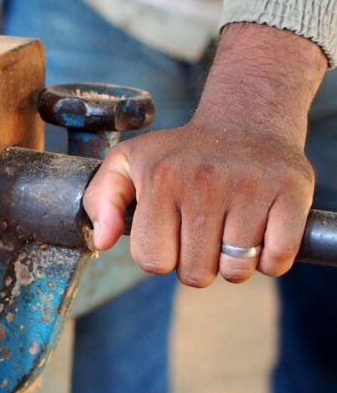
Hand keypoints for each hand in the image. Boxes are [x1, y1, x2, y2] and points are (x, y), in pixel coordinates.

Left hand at [84, 23, 325, 285]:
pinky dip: (270, 258)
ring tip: (229, 230)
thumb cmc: (180, 153)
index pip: (153, 261)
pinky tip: (260, 233)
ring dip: (233, 263)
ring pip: (236, 271)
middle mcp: (204, 182)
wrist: (245, 119)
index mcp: (161, 180)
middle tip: (202, 232)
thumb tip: (103, 242)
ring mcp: (251, 187)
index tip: (170, 232)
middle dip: (195, 263)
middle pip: (195, 274)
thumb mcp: (127, 164)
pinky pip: (277, 259)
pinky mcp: (291, 192)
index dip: (161, 256)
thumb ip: (102, 202)